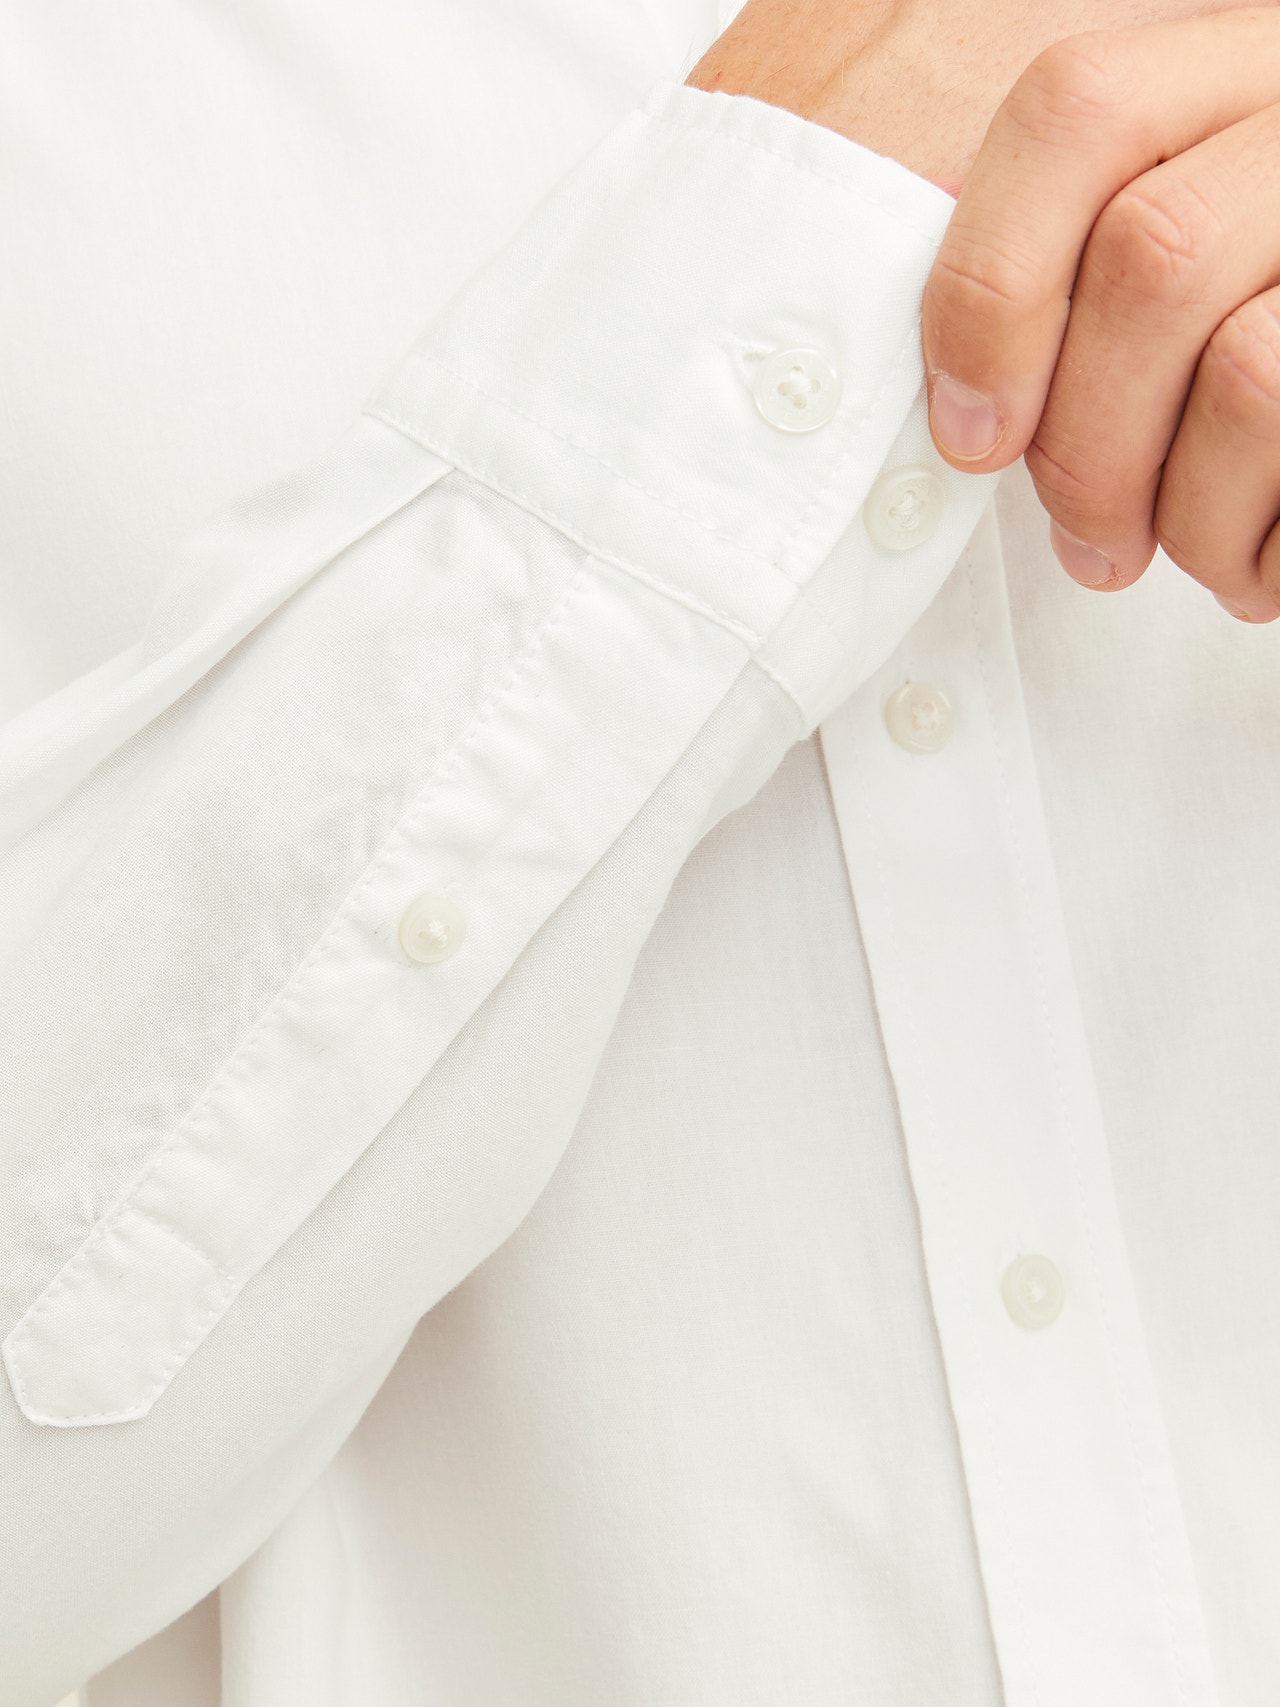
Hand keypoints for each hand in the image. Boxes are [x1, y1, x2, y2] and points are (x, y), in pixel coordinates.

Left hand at [691, 1, 1279, 619]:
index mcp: (1228, 68)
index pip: (1077, 107)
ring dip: (1187, 516)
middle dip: (1086, 443)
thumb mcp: (1151, 274)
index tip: (970, 432)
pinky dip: (1266, 552)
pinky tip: (1259, 563)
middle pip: (1157, 255)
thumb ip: (1058, 273)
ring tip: (1185, 556)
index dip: (992, 284)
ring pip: (1251, 374)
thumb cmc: (1216, 358)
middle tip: (1088, 540)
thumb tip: (922, 400)